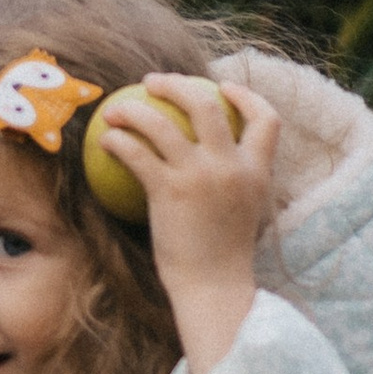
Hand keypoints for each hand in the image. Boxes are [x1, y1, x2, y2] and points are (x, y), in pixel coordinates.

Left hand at [97, 72, 278, 373]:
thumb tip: (207, 159)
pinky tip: (106, 141)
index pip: (267, 120)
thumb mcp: (241, 214)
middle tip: (151, 83)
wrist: (213, 290)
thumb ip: (233, 183)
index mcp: (258, 172)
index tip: (223, 86)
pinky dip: (119, 140)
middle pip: (206, 103)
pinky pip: (137, 151)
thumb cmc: (221, 259)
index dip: (246, 96)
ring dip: (134, 108)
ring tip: (116, 109)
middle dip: (176, 85)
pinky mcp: (171, 190)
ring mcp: (202, 175)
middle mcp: (233, 166)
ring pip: (162, 121)